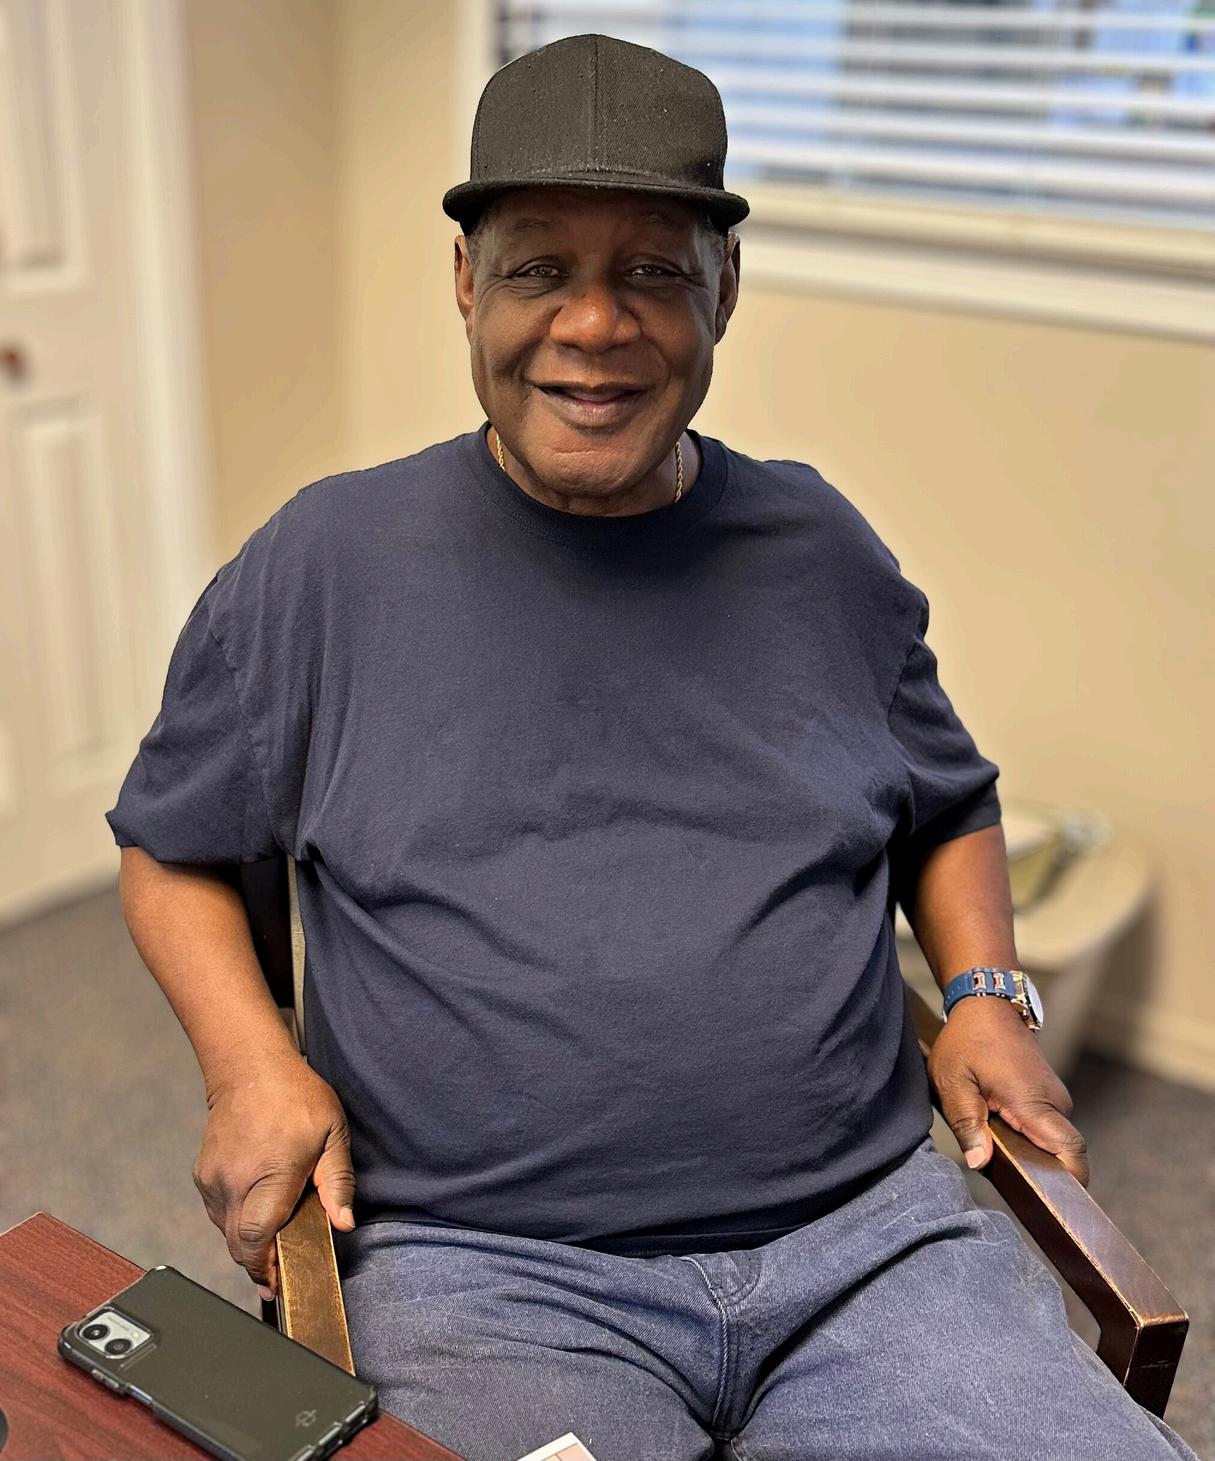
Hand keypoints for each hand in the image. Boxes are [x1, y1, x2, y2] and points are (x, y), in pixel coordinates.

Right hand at [193, 1054, 356, 1299]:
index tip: (278, 1282)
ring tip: (272, 1241)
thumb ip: (338, 1182)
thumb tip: (343, 1223)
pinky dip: (235, 1222)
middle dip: (258, 1264)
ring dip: (247, 1242)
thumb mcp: (333, 1133)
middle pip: (238, 1243)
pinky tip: (257, 1212)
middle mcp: (234, 1180)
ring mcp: (213, 1178)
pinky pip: (218, 1213)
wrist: (249, 1068)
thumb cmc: (296, 1096)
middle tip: (278, 1274)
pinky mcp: (203, 1175)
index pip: (257, 1236)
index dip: (265, 1266)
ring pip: (225, 1231)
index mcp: (270, 1172)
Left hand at [927, 996, 1088, 1185]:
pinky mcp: (1047, 1096)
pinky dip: (1028, 1139)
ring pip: (1051, 1141)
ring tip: (999, 1162)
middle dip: (1041, 1175)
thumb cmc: (967, 1041)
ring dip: (1030, 1154)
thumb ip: (967, 1122)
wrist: (986, 1004)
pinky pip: (1045, 1128)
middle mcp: (1055, 1102)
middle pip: (1061, 1154)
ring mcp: (1054, 1098)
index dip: (1070, 1183)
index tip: (1056, 1207)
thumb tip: (981, 1162)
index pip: (1071, 1152)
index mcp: (1034, 1102)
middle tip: (1011, 1190)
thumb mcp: (954, 1082)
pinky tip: (1001, 1142)